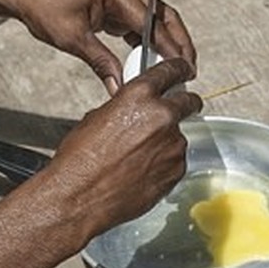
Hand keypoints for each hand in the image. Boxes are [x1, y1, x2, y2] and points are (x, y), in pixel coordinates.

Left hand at [8, 0, 196, 95]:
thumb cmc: (44, 7)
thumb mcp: (73, 39)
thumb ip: (100, 63)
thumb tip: (120, 87)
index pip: (151, 21)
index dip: (169, 46)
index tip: (181, 67)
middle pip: (164, 16)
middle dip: (179, 42)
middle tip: (190, 68)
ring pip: (155, 20)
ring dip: (167, 42)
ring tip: (177, 67)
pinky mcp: (115, 6)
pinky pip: (139, 24)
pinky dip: (149, 41)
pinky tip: (153, 61)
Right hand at [37, 58, 202, 244]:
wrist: (79, 197)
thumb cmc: (79, 162)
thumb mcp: (95, 120)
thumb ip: (122, 109)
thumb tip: (130, 111)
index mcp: (139, 96)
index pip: (170, 70)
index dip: (178, 69)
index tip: (183, 71)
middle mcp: (161, 117)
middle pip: (189, 103)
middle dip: (186, 105)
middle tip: (178, 111)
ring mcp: (172, 145)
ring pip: (178, 137)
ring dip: (166, 142)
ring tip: (138, 158)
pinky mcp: (176, 171)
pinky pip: (176, 162)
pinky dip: (164, 165)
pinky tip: (141, 173)